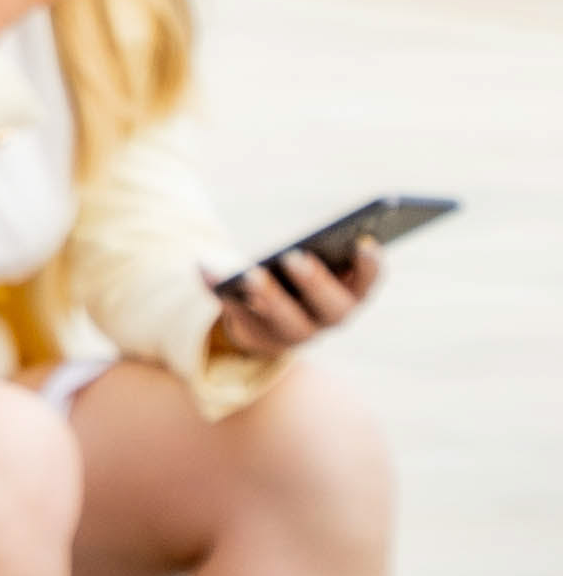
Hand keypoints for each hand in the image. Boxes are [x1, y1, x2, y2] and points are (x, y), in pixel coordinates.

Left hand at [212, 229, 382, 364]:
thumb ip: (312, 244)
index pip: (367, 283)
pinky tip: (206, 269)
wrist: (264, 311)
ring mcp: (294, 333)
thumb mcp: (305, 255)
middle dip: (315, 282)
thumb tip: (292, 237)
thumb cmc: (293, 272)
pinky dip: (222, 292)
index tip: (364, 241)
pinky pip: (240, 318)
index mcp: (349, 294)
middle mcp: (327, 318)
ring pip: (286, 322)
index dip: (369, 266)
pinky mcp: (257, 338)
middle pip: (330, 308)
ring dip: (270, 297)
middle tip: (295, 257)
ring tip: (251, 274)